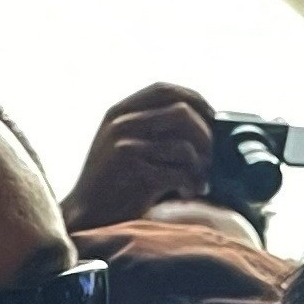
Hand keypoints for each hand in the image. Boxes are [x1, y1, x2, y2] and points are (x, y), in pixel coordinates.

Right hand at [62, 81, 213, 229]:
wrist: (90, 214)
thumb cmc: (117, 182)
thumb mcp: (128, 144)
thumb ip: (155, 128)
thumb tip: (208, 123)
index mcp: (120, 111)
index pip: (164, 89)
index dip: (195, 99)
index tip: (213, 117)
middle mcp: (121, 123)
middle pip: (181, 112)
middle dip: (206, 136)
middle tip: (211, 158)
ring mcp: (125, 145)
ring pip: (184, 145)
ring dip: (201, 166)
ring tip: (199, 180)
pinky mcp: (133, 172)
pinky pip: (179, 172)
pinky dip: (192, 184)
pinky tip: (188, 192)